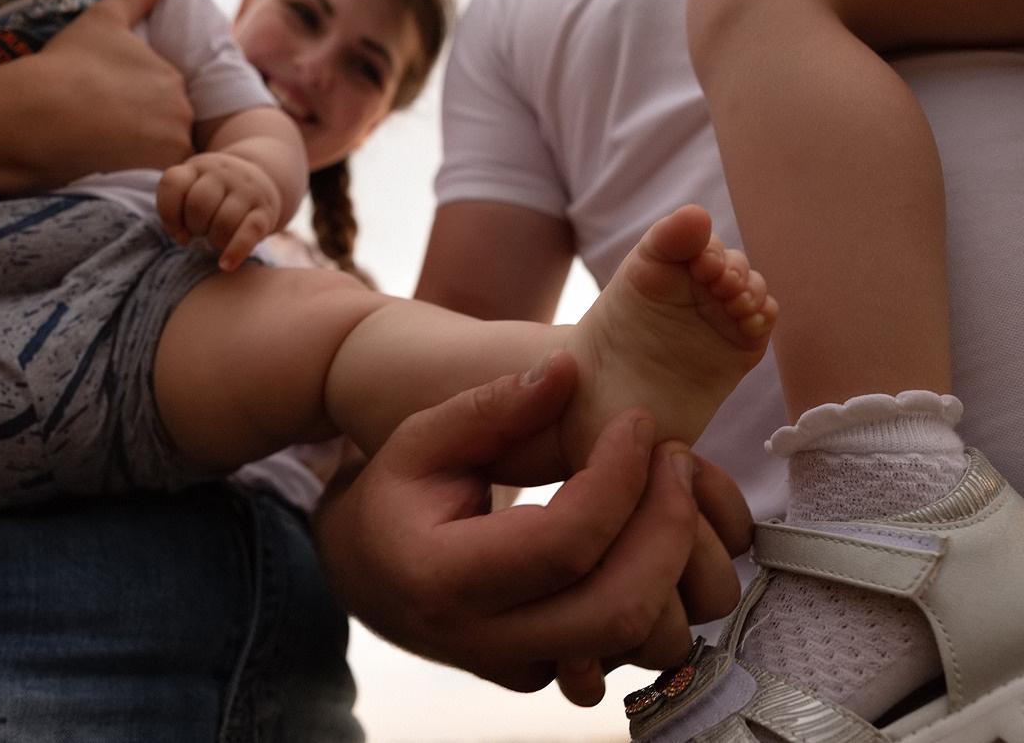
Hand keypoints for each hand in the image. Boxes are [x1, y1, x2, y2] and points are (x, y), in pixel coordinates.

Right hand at [0, 0, 194, 181]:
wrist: (39, 112)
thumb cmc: (67, 65)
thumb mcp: (102, 19)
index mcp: (174, 76)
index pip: (167, 99)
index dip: (138, 108)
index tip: (109, 111)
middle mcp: (182, 110)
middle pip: (171, 130)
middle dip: (146, 135)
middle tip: (106, 137)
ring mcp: (173, 145)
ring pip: (166, 158)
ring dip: (145, 159)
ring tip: (107, 159)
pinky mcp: (157, 175)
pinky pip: (159, 183)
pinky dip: (142, 180)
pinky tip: (114, 175)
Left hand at [157, 151, 283, 269]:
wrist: (262, 179)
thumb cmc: (217, 194)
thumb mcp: (193, 189)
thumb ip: (177, 212)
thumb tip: (183, 239)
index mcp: (198, 167)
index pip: (173, 184)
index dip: (168, 213)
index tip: (177, 229)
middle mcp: (223, 173)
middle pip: (198, 205)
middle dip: (195, 227)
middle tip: (202, 230)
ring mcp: (246, 191)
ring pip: (223, 222)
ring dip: (214, 239)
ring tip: (217, 239)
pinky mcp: (265, 211)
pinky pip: (249, 233)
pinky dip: (235, 251)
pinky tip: (226, 264)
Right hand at [316, 349, 750, 705]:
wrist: (366, 573)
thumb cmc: (395, 496)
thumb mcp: (423, 438)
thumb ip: (493, 406)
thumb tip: (566, 370)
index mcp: (442, 579)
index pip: (565, 542)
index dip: (618, 478)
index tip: (638, 423)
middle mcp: (484, 642)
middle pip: (619, 607)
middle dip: (668, 528)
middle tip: (674, 459)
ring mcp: (523, 670)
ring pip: (642, 641)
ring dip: (678, 565)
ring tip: (673, 491)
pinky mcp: (553, 674)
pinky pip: (635, 648)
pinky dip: (662, 592)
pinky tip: (652, 531)